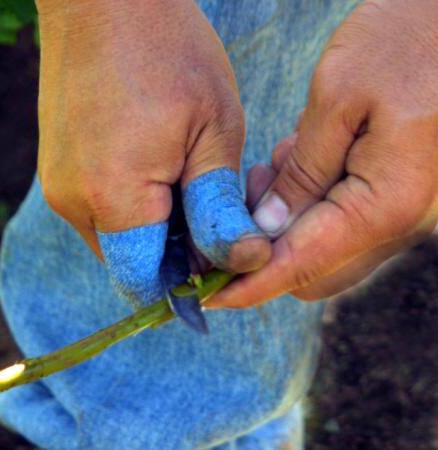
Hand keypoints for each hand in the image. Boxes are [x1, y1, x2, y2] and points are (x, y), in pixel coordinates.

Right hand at [35, 0, 270, 277]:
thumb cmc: (169, 52)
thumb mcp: (214, 131)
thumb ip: (218, 208)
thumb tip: (237, 261)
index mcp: (113, 196)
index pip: (146, 283)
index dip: (188, 282)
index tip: (222, 255)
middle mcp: (75, 201)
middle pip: (133, 264)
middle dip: (178, 252)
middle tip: (212, 207)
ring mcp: (61, 186)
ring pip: (119, 240)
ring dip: (158, 228)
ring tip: (187, 179)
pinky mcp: (60, 169)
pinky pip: (103, 211)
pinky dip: (136, 207)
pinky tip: (160, 168)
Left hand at [206, 0, 437, 307]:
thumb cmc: (407, 41)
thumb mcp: (339, 99)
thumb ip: (302, 173)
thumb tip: (267, 227)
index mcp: (384, 204)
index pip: (299, 266)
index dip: (248, 285)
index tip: (208, 295)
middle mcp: (398, 222)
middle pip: (312, 270)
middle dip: (265, 248)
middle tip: (248, 198)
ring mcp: (401, 213)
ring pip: (325, 250)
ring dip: (287, 225)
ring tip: (278, 167)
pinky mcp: (397, 196)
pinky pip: (343, 223)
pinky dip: (310, 207)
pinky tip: (303, 160)